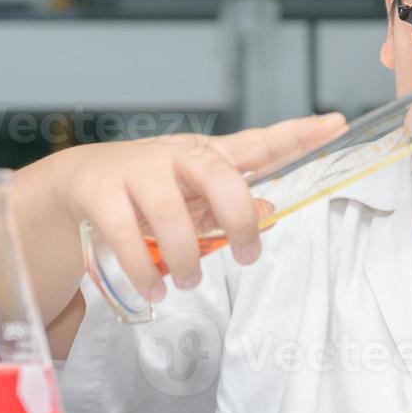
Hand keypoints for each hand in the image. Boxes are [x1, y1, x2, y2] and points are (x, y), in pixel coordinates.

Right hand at [52, 113, 345, 300]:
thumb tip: (271, 207)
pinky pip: (126, 236)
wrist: (76, 181)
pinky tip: (153, 289)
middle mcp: (175, 156)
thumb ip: (230, 201)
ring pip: (170, 214)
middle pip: (219, 177)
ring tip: (188, 282)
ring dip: (185, 256)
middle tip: (249, 255)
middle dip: (239, 218)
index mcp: (205, 155)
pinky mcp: (101, 194)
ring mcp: (136, 171)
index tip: (335, 123)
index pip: (258, 142)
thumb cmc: (147, 189)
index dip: (297, 134)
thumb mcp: (192, 193)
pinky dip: (143, 269)